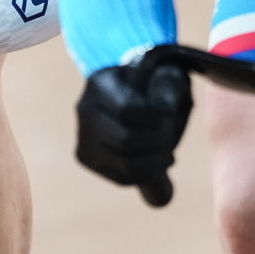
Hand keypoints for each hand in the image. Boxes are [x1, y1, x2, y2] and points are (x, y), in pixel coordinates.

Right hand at [75, 60, 192, 205]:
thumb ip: (169, 83)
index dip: (156, 117)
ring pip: (123, 163)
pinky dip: (145, 175)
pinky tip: (157, 163)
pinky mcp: (86, 158)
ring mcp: (82, 136)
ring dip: (155, 162)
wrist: (133, 96)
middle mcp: (85, 109)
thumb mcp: (166, 76)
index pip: (127, 109)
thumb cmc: (153, 85)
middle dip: (157, 142)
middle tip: (170, 137)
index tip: (171, 115)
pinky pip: (120, 177)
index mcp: (100, 82)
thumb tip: (165, 106)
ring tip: (168, 154)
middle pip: (124, 139)